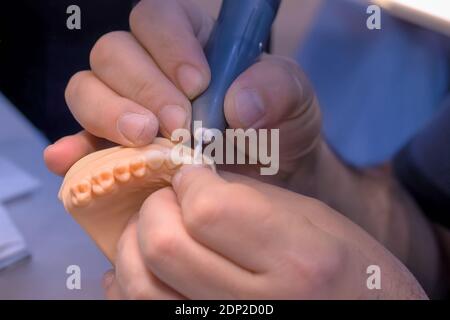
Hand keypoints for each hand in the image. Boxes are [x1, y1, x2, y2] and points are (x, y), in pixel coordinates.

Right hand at [44, 0, 321, 186]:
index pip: (157, 18)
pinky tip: (72, 159)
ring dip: (108, 114)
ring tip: (145, 142)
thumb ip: (279, 90)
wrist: (270, 182)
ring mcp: (125, 108)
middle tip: (176, 126)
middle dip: (142, 87)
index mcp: (189, 43)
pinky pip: (80, 139)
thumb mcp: (294, 105)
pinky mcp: (113, 147)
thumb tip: (238, 105)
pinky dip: (74, 149)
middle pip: (114, 52)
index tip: (198, 85)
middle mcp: (149, 69)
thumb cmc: (278, 132)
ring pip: (87, 89)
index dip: (170, 45)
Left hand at [103, 165, 426, 299]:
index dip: (188, 181)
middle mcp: (258, 305)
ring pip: (140, 286)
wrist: (367, 318)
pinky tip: (149, 266)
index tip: (192, 173)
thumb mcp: (314, 219)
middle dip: (155, 208)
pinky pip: (139, 312)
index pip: (206, 209)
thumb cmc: (350, 270)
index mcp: (297, 259)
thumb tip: (187, 180)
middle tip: (171, 198)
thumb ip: (246, 196)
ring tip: (157, 227)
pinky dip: (130, 283)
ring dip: (135, 244)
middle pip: (164, 246)